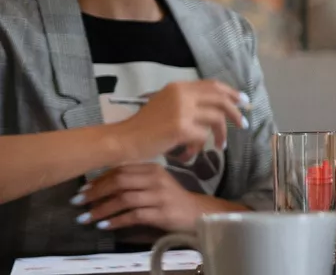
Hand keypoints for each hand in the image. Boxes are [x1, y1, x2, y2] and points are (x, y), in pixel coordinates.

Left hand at [72, 163, 246, 232]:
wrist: (197, 213)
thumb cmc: (172, 198)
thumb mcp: (154, 183)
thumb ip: (133, 180)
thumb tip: (100, 184)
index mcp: (153, 168)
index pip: (120, 169)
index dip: (98, 179)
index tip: (82, 190)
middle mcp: (156, 179)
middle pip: (120, 181)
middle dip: (95, 193)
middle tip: (78, 202)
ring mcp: (159, 196)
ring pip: (124, 199)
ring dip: (101, 209)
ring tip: (86, 218)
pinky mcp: (162, 213)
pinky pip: (133, 216)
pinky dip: (116, 221)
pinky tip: (104, 226)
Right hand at [118, 80, 246, 162]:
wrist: (124, 139)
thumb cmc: (145, 126)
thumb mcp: (166, 105)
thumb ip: (188, 102)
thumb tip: (217, 107)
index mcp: (179, 87)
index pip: (213, 85)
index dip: (231, 93)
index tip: (243, 101)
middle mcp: (182, 95)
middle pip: (221, 100)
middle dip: (236, 113)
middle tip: (244, 124)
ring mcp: (182, 110)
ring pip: (216, 119)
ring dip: (222, 134)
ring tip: (221, 145)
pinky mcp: (181, 128)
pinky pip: (202, 137)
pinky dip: (199, 147)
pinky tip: (190, 153)